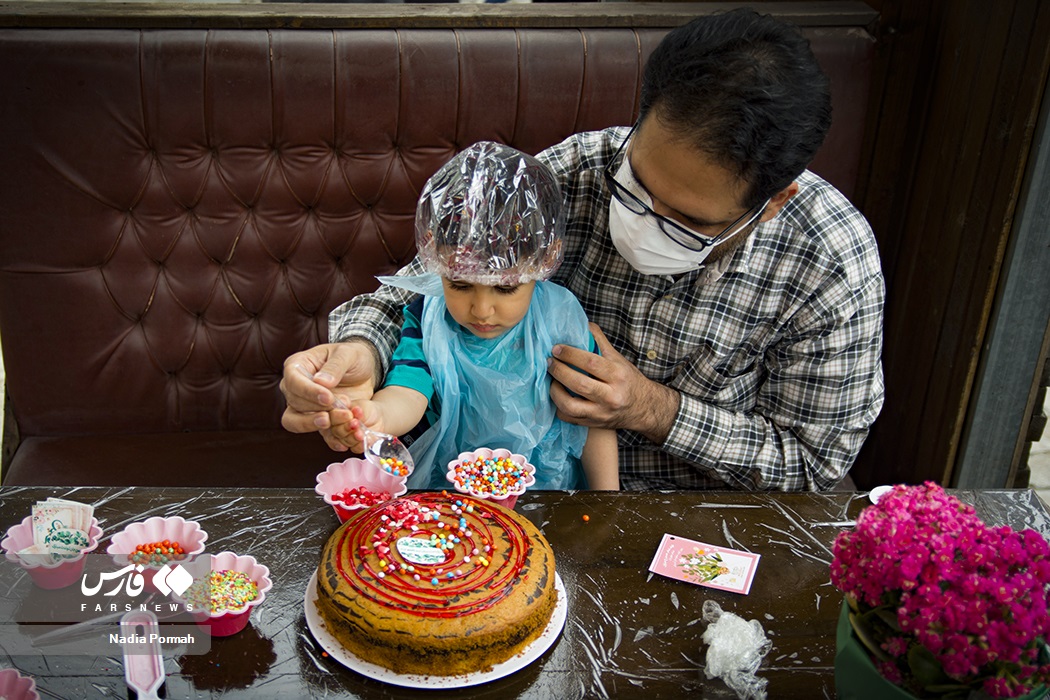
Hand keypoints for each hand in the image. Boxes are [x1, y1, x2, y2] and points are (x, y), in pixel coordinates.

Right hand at [279, 341, 378, 451]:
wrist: (364, 372)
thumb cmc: (352, 357)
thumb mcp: (348, 354)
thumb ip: (336, 366)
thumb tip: (321, 382)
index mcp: (297, 365)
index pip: (293, 380)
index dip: (309, 391)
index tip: (328, 398)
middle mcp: (294, 387)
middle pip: (295, 402)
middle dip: (318, 408)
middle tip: (343, 406)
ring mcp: (301, 405)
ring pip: (295, 421)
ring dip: (316, 424)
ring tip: (338, 420)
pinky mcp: (314, 419)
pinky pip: (312, 432)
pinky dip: (326, 438)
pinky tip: (342, 441)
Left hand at [547, 324, 679, 442]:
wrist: (643, 408)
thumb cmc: (628, 380)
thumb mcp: (619, 359)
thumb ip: (599, 341)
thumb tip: (581, 323)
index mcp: (618, 375)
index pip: (590, 362)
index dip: (570, 354)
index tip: (556, 349)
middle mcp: (611, 396)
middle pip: (579, 384)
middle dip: (559, 371)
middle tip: (549, 362)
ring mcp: (601, 413)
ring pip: (570, 405)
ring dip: (555, 391)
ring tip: (551, 380)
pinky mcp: (593, 424)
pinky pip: (568, 417)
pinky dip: (558, 406)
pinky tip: (557, 395)